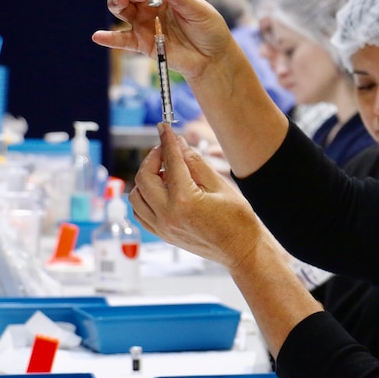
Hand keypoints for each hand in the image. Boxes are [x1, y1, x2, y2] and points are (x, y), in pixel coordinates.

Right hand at [91, 0, 234, 81]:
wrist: (212, 58)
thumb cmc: (209, 29)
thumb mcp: (200, 11)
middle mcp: (149, 4)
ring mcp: (143, 22)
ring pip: (120, 8)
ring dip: (116, 2)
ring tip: (120, 2)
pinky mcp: (142, 43)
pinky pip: (121, 39)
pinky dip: (108, 38)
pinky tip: (98, 36)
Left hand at [129, 122, 259, 270]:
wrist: (241, 249)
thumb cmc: (238, 220)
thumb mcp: (220, 185)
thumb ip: (196, 164)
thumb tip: (179, 145)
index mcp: (185, 200)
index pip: (170, 162)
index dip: (167, 141)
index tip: (164, 128)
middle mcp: (168, 215)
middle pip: (144, 177)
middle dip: (153, 158)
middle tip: (165, 149)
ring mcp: (163, 227)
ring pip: (137, 195)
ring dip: (145, 178)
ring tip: (164, 172)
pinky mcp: (163, 235)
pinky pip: (140, 212)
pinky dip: (144, 197)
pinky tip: (159, 190)